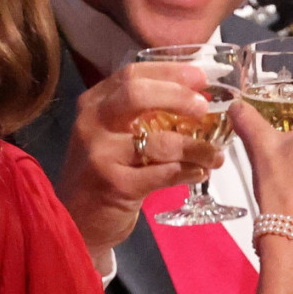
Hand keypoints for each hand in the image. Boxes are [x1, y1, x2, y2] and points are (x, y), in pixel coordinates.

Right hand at [57, 62, 223, 265]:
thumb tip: (197, 96)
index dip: (170, 72)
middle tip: (205, 108)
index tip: (200, 77)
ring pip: (159, 141)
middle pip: (137, 94)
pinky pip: (163, 173)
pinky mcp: (115, 185)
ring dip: (195, 147)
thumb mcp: (112, 133)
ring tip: (215, 154)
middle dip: (178, 97)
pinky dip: (188, 171)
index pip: (132, 74)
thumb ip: (142, 113)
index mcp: (94, 103)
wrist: (77, 221)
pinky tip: (200, 172)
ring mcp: (101, 154)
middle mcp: (92, 123)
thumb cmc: (104, 170)